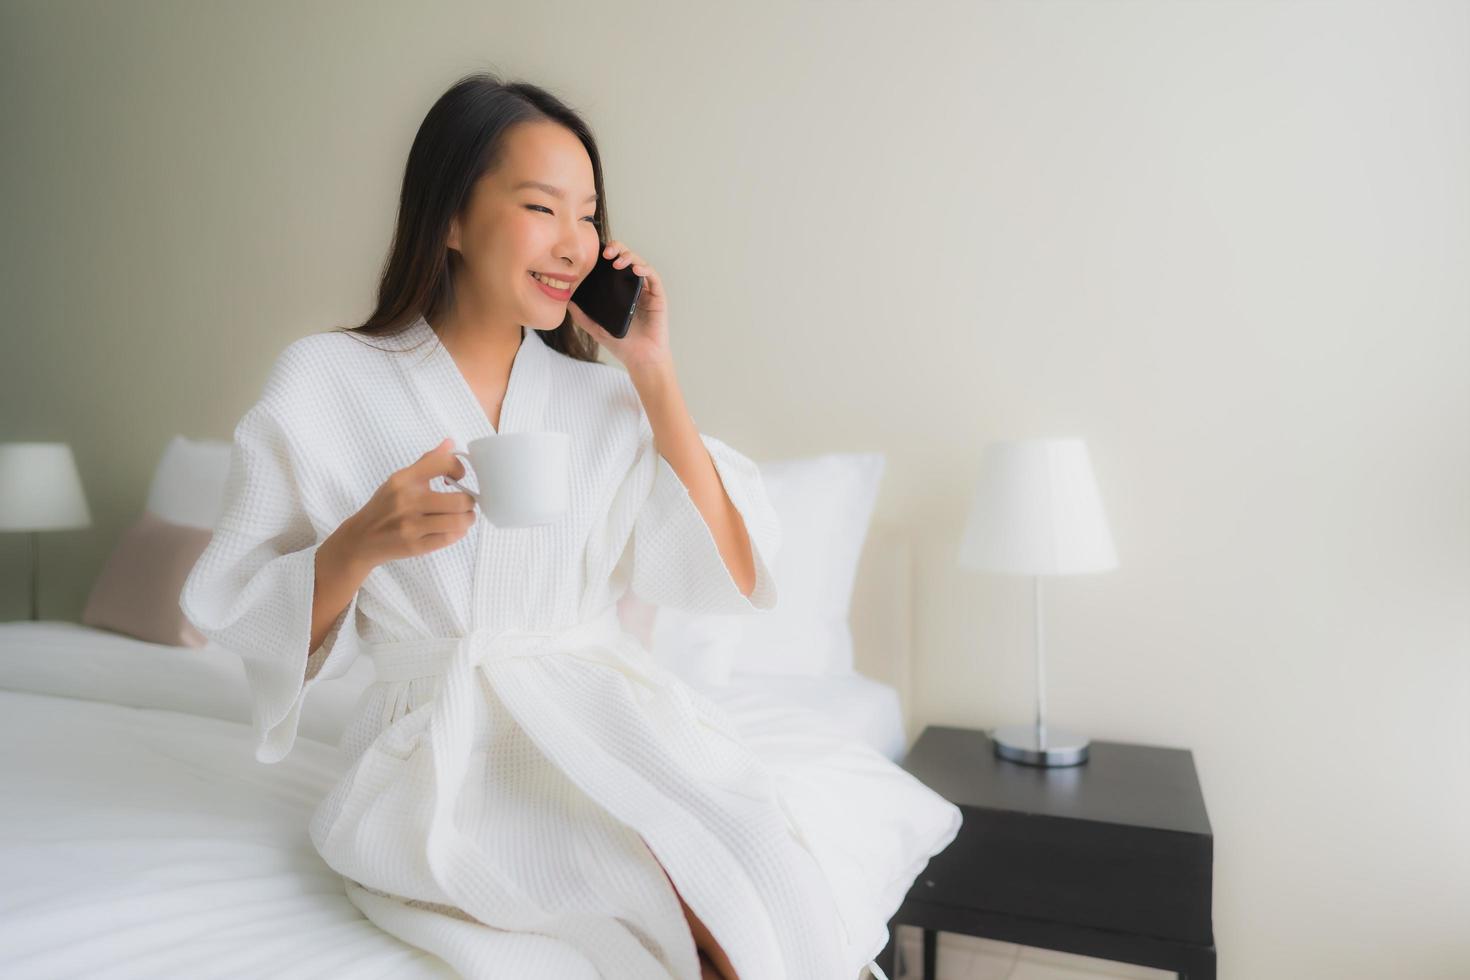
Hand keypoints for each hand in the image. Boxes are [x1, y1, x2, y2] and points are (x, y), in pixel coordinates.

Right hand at [336, 438, 476, 568]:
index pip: (443, 463)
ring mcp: (411, 526)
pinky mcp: (415, 546)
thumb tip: (450, 443)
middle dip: (469, 501)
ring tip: (464, 516)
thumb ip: (427, 462)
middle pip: (459, 500)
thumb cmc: (384, 507)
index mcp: (404, 480)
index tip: (457, 476)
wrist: (361, 539)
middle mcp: (407, 501)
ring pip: (458, 522)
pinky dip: (458, 533)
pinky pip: (449, 538)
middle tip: (466, 502)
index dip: (458, 468)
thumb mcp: (399, 480)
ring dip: (468, 519)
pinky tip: (454, 528)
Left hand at [567, 239, 671, 374]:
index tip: (595, 254)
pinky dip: (644, 269)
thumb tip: (565, 301)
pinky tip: (634, 270)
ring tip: (617, 261)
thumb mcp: (596, 328)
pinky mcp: (658, 297)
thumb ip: (582, 315)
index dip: (608, 255)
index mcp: (621, 291)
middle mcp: (635, 288)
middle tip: (606, 252)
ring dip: (630, 257)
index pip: (614, 265)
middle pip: (628, 259)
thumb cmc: (622, 345)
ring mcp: (647, 292)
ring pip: (640, 264)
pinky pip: (653, 278)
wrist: (640, 359)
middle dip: (618, 249)